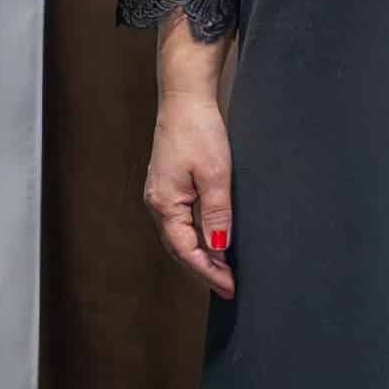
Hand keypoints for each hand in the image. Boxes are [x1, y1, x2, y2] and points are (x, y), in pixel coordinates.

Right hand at [143, 87, 234, 297]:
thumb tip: (219, 249)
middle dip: (204, 270)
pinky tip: (211, 242)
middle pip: (179, 248)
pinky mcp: (168, 187)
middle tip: (229, 287)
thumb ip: (218, 215)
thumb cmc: (198, 132)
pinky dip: (196, 238)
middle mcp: (157, 203)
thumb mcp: (215, 176)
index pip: (186, 251)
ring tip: (223, 271)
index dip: (209, 272)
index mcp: (165, 204)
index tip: (230, 288)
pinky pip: (180, 223)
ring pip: (179, 237)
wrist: (184, 101)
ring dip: (201, 256)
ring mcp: (160, 195)